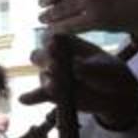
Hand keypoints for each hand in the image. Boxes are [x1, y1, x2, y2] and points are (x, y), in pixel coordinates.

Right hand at [20, 36, 137, 129]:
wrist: (113, 95)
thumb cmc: (108, 73)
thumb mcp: (104, 68)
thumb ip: (89, 67)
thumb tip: (75, 67)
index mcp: (67, 43)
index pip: (52, 38)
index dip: (50, 41)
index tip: (55, 45)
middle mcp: (55, 57)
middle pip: (40, 55)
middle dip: (45, 59)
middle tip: (55, 65)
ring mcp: (51, 76)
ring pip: (42, 75)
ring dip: (47, 80)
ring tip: (55, 86)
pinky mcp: (51, 94)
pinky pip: (38, 95)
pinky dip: (30, 97)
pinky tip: (24, 99)